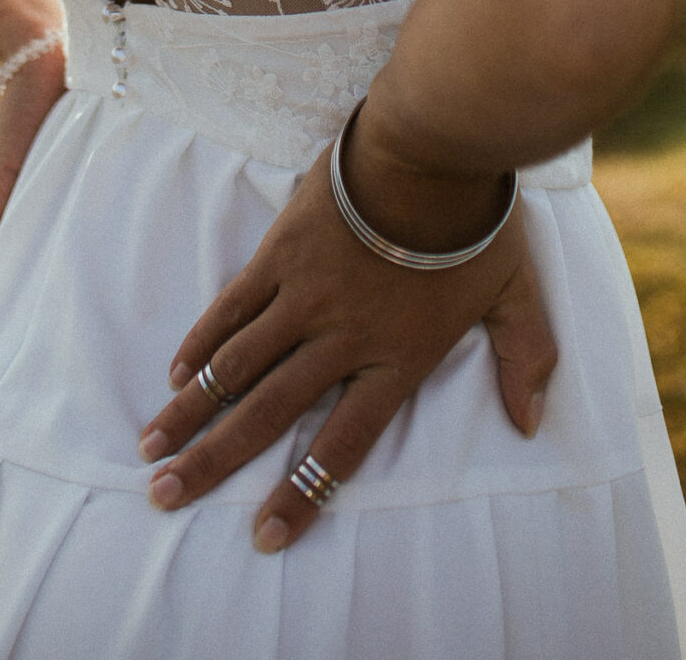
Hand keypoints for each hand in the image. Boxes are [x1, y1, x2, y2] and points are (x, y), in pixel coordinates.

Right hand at [137, 128, 556, 551]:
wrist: (432, 148)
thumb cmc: (480, 220)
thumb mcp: (519, 294)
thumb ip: (525, 358)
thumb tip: (532, 423)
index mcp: (396, 361)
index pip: (341, 446)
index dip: (301, 494)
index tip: (263, 536)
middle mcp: (341, 339)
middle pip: (267, 413)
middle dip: (214, 461)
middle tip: (166, 497)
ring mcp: (304, 295)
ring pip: (236, 365)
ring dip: (191, 411)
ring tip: (152, 448)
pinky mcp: (280, 252)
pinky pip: (232, 307)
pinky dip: (202, 343)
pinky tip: (177, 375)